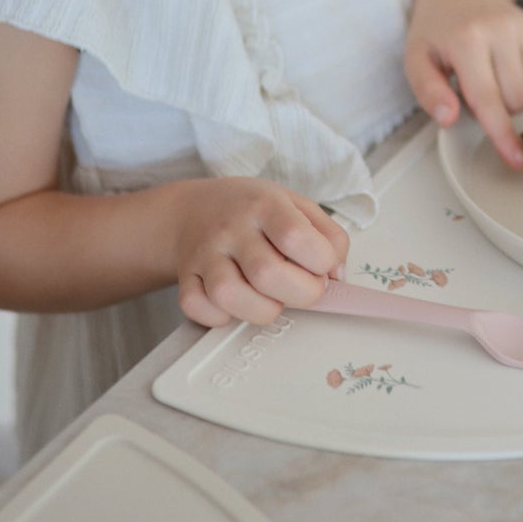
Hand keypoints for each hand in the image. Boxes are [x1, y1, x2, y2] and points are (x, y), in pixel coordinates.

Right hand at [173, 178, 348, 327]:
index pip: (297, 237)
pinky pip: (197, 308)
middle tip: (304, 288)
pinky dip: (220, 316)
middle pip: (267, 273)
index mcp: (265, 205)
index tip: (322, 267)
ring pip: (229, 296)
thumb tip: (336, 277)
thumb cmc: (255, 212)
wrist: (194, 210)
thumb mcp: (298, 206)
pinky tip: (237, 304)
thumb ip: (329, 237)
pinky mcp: (186, 277)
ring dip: (261, 309)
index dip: (321, 262)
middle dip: (300, 294)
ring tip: (271, 298)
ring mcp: (205, 254)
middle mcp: (232, 228)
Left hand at [405, 0, 522, 167]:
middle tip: (478, 91)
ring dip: (518, 101)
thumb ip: (429, 92)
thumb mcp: (416, 60)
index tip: (516, 161)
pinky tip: (514, 75)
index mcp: (467, 39)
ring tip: (495, 82)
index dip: (502, 135)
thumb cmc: (436, 31)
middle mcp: (501, 30)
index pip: (488, 99)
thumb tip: (448, 119)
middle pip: (516, 99)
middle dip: (500, 110)